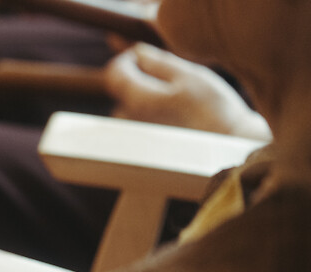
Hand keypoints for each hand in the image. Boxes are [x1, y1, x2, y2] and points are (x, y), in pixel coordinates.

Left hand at [105, 43, 270, 138]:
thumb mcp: (189, 76)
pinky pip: (140, 124)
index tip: (141, 55)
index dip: (126, 59)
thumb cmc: (211, 109)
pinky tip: (176, 118)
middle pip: (124, 91)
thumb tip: (138, 53)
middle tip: (174, 81)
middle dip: (142, 80)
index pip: (115, 74)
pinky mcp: (142, 148)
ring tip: (180, 102)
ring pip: (133, 108)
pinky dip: (153, 115)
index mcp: (137, 100)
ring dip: (149, 99)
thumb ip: (158, 63)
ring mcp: (133, 137)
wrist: (227, 147)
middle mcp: (129, 122)